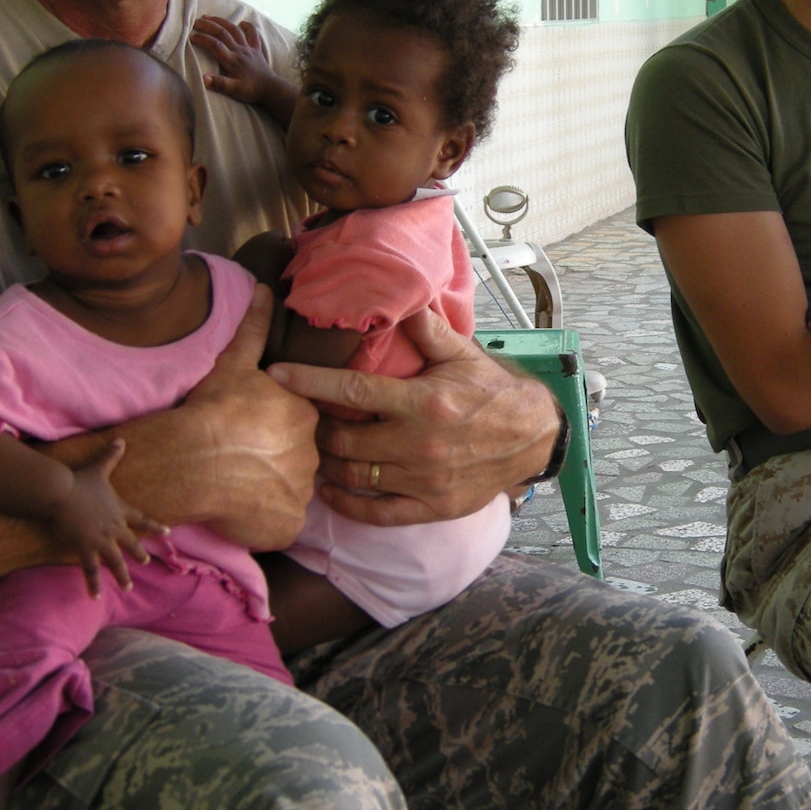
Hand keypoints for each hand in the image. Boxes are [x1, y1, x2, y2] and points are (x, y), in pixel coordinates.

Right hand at [51, 441, 162, 596]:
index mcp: (119, 510)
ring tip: (128, 587)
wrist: (62, 493)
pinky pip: (91, 571)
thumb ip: (111, 456)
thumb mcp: (99, 468)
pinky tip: (95, 597)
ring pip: (115, 562)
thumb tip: (120, 440)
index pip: (142, 519)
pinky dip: (93, 585)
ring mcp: (101, 540)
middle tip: (146, 562)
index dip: (154, 526)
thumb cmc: (79, 481)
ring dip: (122, 575)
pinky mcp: (86, 549)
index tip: (167, 532)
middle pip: (131, 543)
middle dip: (138, 553)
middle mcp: (114, 527)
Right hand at [173, 288, 321, 548]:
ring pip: (291, 491)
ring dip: (270, 490)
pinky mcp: (289, 524)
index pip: (303, 425)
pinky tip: (241, 508)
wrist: (194, 460)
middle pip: (300, 459)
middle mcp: (313, 454)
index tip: (254, 434)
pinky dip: (264, 519)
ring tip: (238, 484)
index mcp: (306, 416)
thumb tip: (265, 289)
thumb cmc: (215, 409)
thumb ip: (255, 328)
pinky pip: (280, 523)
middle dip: (276, 460)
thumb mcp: (236, 362)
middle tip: (243, 459)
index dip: (276, 430)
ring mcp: (303, 491)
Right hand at [194, 16, 291, 111]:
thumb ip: (219, 83)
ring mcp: (248, 49)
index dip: (203, 38)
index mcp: (232, 60)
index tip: (192, 36)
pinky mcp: (256, 50)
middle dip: (208, 25)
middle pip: (223, 33)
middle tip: (196, 21)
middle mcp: (239, 51)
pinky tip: (243, 22)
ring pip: (235, 30)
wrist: (271, 89)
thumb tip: (204, 78)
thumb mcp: (233, 90)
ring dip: (222, 22)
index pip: (215, 45)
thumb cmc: (251, 90)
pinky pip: (253, 35)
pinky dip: (249, 27)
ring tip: (210, 17)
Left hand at [267, 309, 559, 525]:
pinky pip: (377, 512)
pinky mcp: (431, 507)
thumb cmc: (493, 392)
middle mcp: (419, 444)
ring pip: (354, 476)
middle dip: (314, 429)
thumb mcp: (463, 355)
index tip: (276, 376)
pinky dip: (347, 503)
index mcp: (423, 402)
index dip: (309, 383)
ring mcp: (424, 480)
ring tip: (312, 449)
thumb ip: (426, 329)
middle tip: (300, 419)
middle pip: (343, 441)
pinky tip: (330, 490)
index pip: (352, 392)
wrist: (534, 437)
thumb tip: (399, 297)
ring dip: (325, 463)